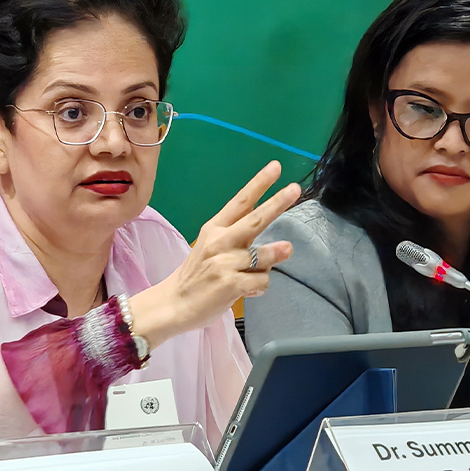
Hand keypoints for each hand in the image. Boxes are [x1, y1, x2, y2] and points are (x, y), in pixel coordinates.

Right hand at [130, 161, 299, 346]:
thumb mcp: (213, 248)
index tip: (276, 167)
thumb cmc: (198, 275)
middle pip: (254, 220)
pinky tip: (248, 289)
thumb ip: (243, 241)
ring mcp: (224, 262)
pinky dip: (260, 286)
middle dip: (277, 203)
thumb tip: (282, 245)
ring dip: (275, 255)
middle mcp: (219, 241)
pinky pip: (262, 281)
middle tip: (295, 189)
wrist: (174, 303)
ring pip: (265, 256)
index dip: (259, 184)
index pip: (240, 202)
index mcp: (215, 228)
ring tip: (282, 252)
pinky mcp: (229, 284)